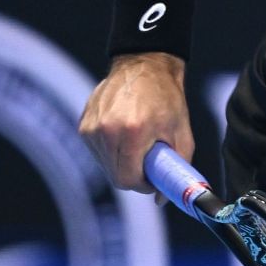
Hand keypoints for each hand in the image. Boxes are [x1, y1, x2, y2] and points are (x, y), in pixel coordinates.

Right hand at [77, 52, 194, 193]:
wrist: (145, 66)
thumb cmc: (167, 99)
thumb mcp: (181, 133)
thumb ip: (176, 168)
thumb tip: (163, 199)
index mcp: (132, 132)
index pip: (127, 180)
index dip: (142, 185)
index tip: (152, 179)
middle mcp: (107, 130)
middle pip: (114, 176)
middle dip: (133, 175)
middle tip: (147, 163)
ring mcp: (92, 126)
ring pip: (104, 165)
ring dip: (121, 162)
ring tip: (137, 143)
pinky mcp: (84, 123)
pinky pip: (97, 151)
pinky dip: (111, 150)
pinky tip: (124, 133)